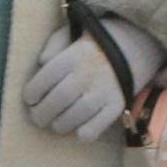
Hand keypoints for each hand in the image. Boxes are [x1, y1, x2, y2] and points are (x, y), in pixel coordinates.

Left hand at [22, 17, 160, 142]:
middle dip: (41, 113)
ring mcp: (105, 91)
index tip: (30, 99)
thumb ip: (54, 45)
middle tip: (37, 117)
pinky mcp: (118, 105)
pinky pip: (97, 128)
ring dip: (59, 124)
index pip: (46, 78)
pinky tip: (78, 128)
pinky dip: (84, 133)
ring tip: (55, 123)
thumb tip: (41, 63)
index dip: (32, 92)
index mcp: (75, 55)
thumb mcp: (74, 33)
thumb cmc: (97, 42)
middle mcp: (89, 73)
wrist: (137, 45)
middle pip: (58, 100)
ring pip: (75, 116)